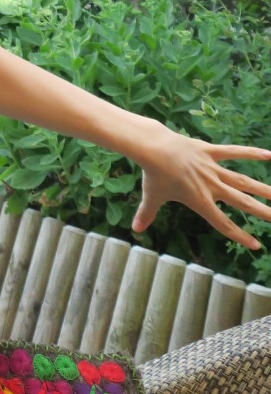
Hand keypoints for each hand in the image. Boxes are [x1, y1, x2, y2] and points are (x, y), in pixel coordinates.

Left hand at [132, 128, 270, 249]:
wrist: (153, 148)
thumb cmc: (153, 175)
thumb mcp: (151, 197)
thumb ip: (146, 214)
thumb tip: (135, 230)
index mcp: (200, 201)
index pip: (223, 224)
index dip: (239, 235)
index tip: (256, 245)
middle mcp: (211, 187)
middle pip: (242, 202)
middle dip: (262, 212)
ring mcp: (213, 169)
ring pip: (243, 181)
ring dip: (263, 189)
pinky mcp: (211, 151)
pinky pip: (234, 152)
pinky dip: (251, 153)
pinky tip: (270, 155)